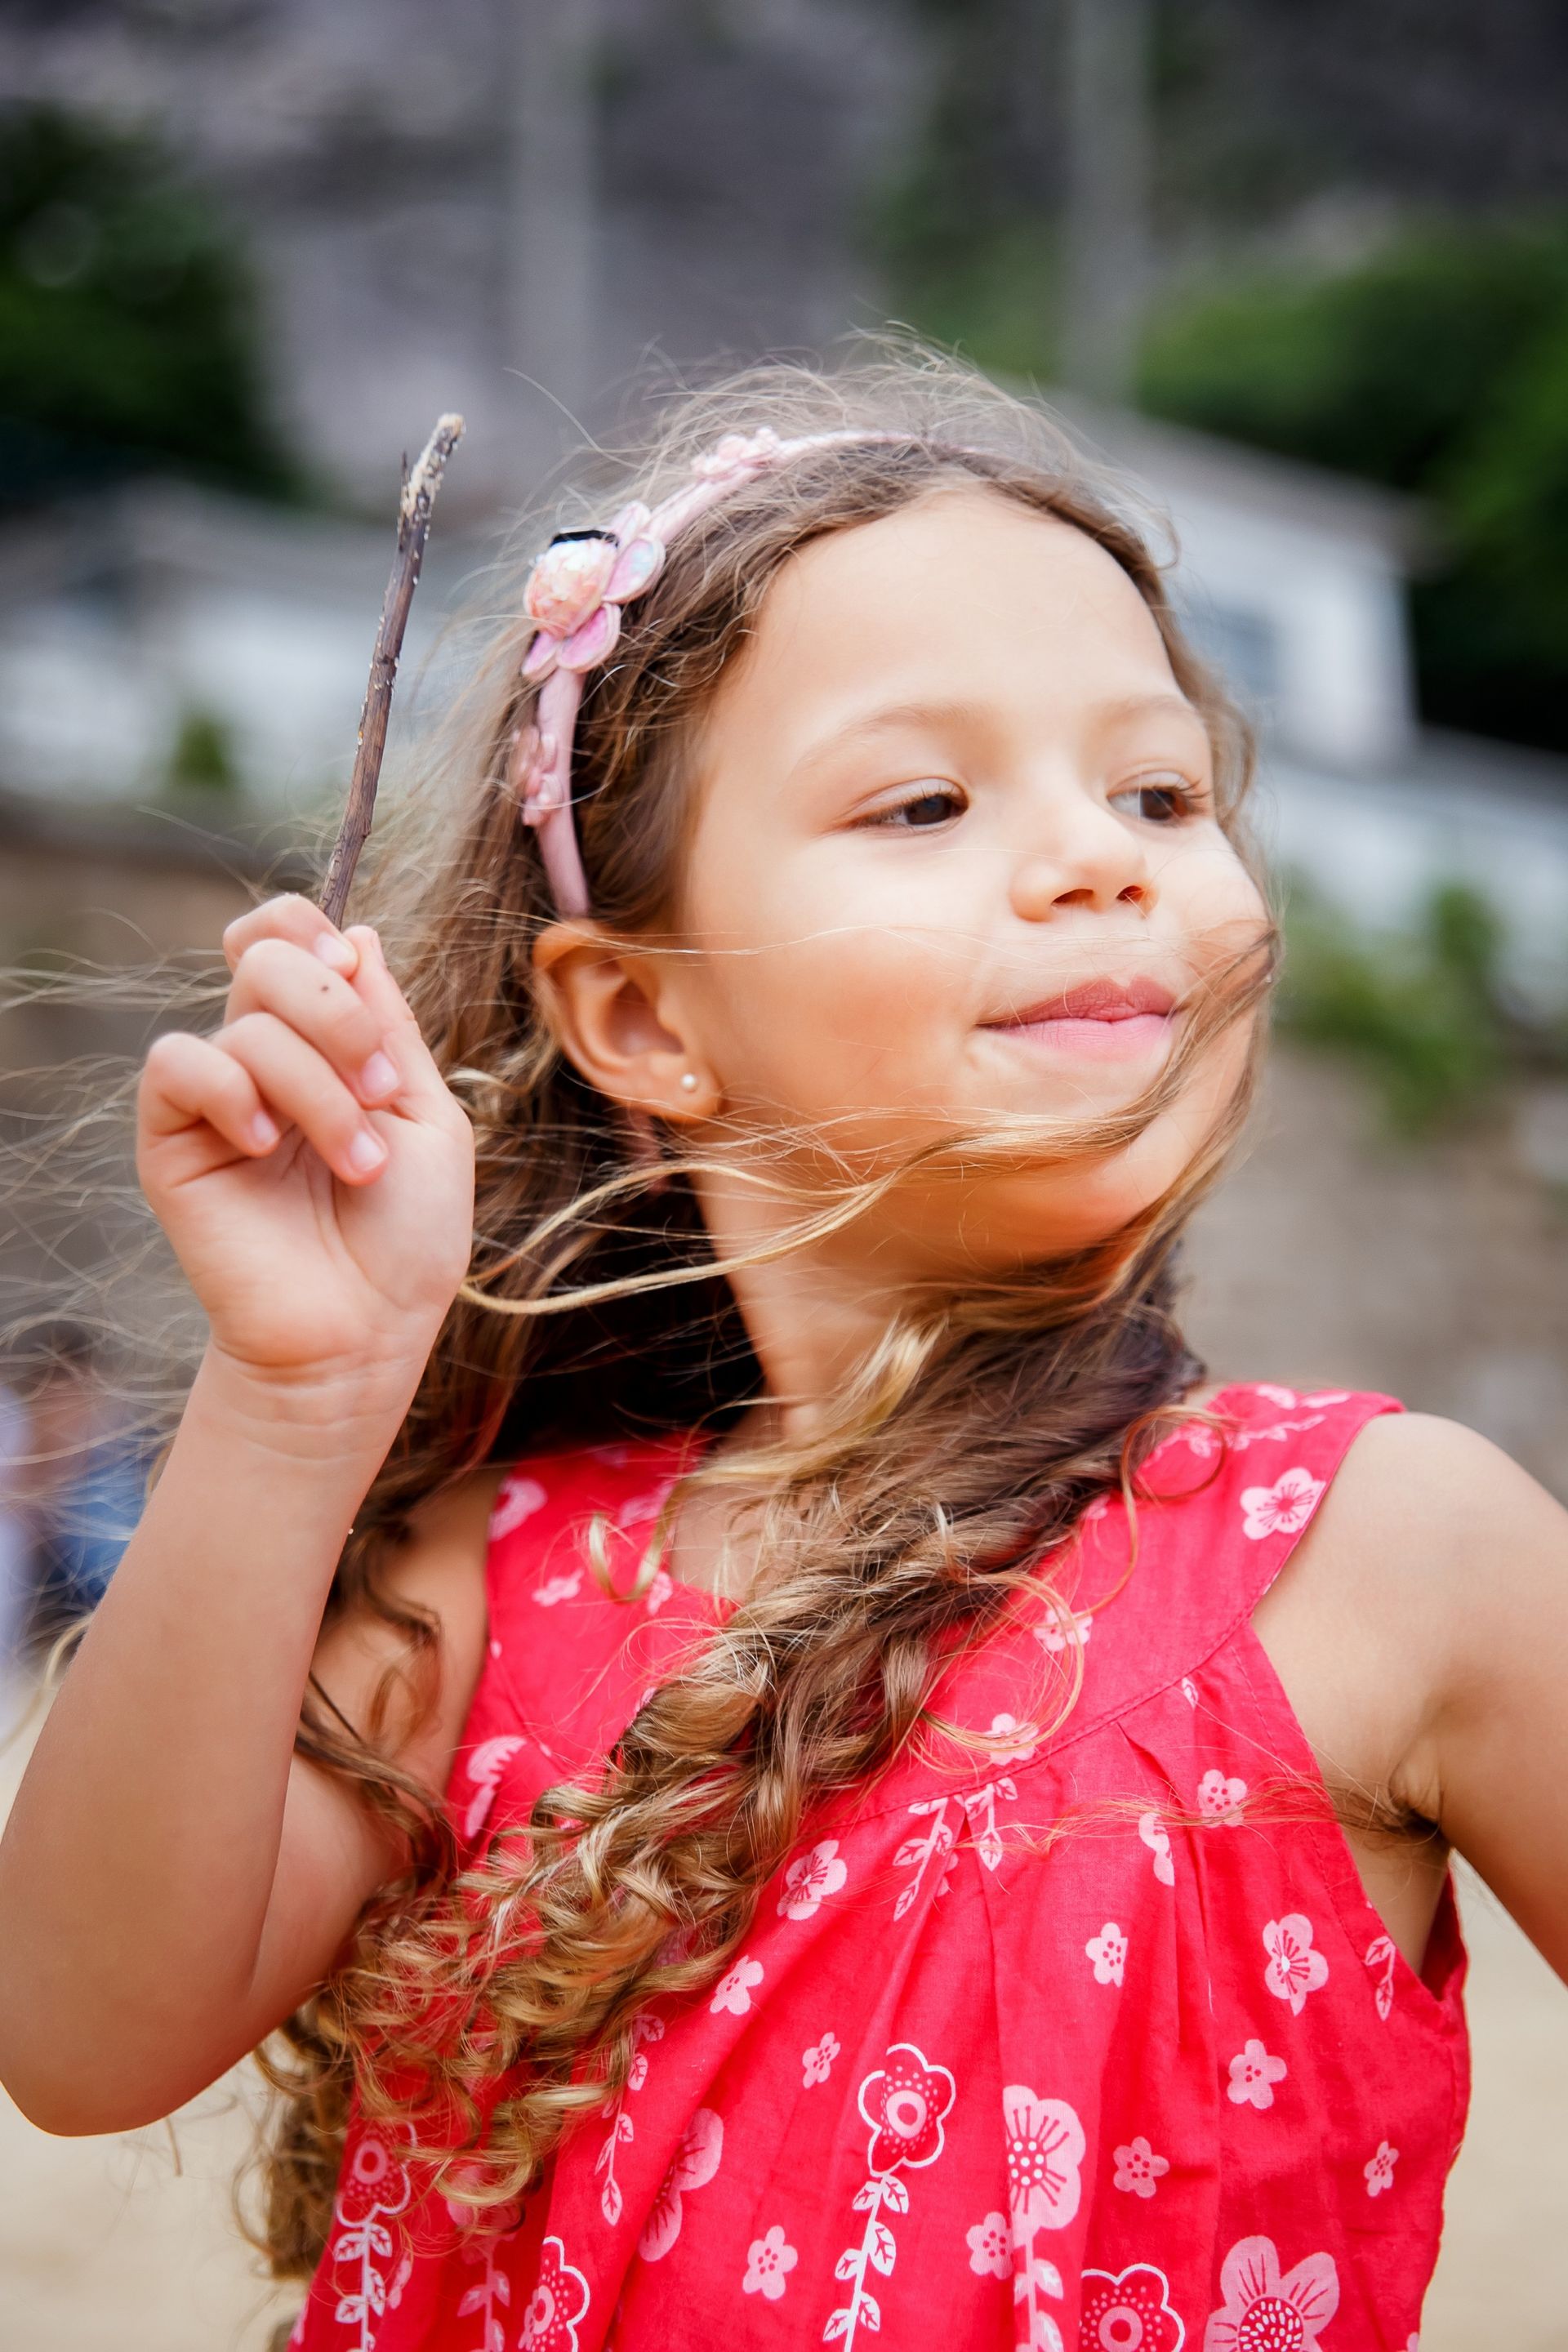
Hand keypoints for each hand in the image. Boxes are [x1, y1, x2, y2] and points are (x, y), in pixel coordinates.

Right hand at [137, 895, 474, 1398]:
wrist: (365, 1334)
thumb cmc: (408, 1241)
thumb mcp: (427, 1116)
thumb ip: (389, 1025)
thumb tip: (355, 933)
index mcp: (327, 1046)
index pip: (291, 940)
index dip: (311, 931)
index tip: (354, 971)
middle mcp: (267, 1061)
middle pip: (269, 960)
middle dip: (339, 1014)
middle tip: (379, 1091)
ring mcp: (219, 1100)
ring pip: (250, 1025)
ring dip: (322, 1090)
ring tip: (358, 1164)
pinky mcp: (173, 1142)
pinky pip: (178, 1065)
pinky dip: (233, 1092)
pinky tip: (267, 1147)